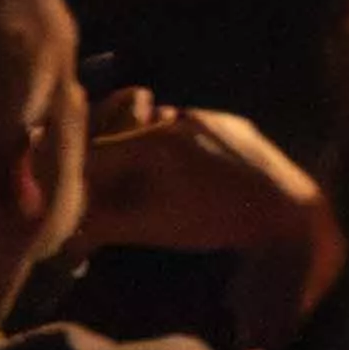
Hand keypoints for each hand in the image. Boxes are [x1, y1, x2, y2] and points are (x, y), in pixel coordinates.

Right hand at [78, 93, 329, 255]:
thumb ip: (100, 224)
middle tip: (95, 189)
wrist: (286, 209)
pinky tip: (174, 176)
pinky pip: (186, 129)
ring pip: (153, 129)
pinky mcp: (229, 122)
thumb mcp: (150, 226)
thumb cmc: (214, 220)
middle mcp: (178, 117)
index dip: (73, 174)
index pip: (94, 151)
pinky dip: (170, 149)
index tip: (63, 194)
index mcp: (154, 140)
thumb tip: (62, 233)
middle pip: (120, 133)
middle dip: (102, 161)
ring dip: (136, 153)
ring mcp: (206, 116)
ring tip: (133, 185)